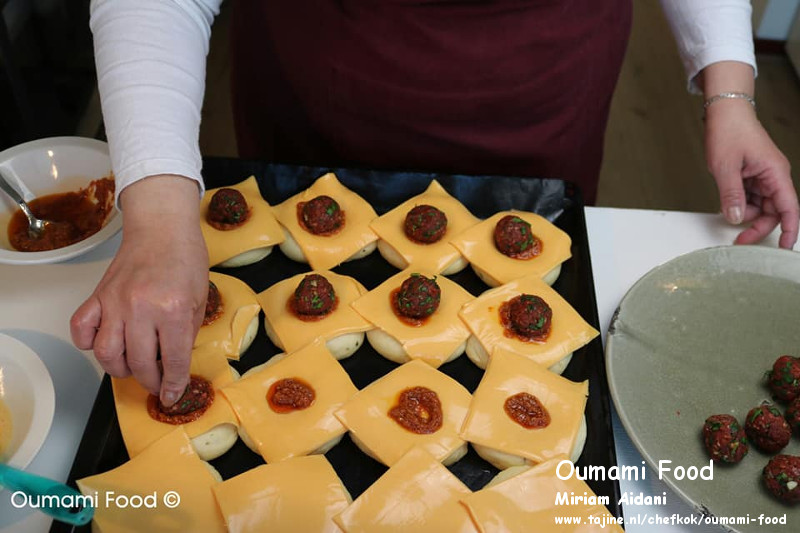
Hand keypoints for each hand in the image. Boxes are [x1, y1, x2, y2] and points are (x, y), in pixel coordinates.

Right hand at [70, 175, 208, 405]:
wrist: (162, 228)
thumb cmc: (185, 258)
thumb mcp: (201, 298)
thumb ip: (187, 332)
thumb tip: (176, 363)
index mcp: (174, 310)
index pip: (173, 360)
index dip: (174, 384)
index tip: (172, 395)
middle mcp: (142, 309)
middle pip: (140, 363)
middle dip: (150, 382)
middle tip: (157, 383)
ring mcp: (116, 303)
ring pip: (106, 354)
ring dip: (119, 370)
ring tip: (133, 368)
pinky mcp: (98, 296)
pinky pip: (81, 328)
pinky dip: (87, 344)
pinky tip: (103, 345)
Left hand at [701, 61, 798, 249]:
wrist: (724, 112)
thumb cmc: (729, 132)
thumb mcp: (725, 167)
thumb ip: (731, 195)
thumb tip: (737, 218)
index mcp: (775, 173)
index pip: (789, 208)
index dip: (789, 230)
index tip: (783, 248)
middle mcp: (773, 176)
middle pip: (774, 211)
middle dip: (759, 227)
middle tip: (740, 241)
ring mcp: (763, 176)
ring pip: (761, 206)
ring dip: (747, 214)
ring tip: (729, 211)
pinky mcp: (753, 175)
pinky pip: (751, 197)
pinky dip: (741, 203)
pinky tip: (730, 202)